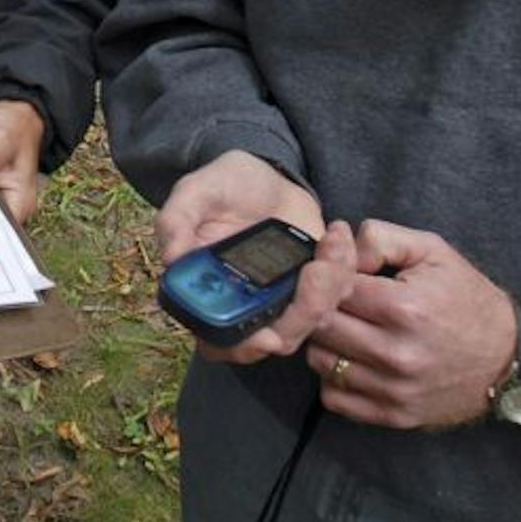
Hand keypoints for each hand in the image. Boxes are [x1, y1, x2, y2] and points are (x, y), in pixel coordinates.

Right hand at [155, 151, 355, 364]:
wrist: (262, 173)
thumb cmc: (222, 186)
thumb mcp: (194, 193)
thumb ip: (176, 221)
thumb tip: (171, 258)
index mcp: (211, 295)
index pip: (222, 343)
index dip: (244, 348)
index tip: (268, 338)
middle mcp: (250, 306)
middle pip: (281, 337)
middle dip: (306, 310)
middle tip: (317, 269)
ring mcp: (287, 296)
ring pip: (317, 317)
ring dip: (332, 283)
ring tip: (333, 238)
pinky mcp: (319, 282)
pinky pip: (341, 290)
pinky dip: (349, 265)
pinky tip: (342, 233)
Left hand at [302, 219, 517, 428]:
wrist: (509, 358)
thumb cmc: (466, 298)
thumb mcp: (431, 251)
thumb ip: (379, 238)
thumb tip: (337, 243)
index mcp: (403, 308)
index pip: (331, 287)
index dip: (328, 276)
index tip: (338, 274)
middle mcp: (396, 354)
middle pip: (318, 325)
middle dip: (320, 307)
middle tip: (338, 301)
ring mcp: (394, 390)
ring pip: (320, 361)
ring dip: (325, 342)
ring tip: (349, 329)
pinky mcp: (393, 415)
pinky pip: (334, 398)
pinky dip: (334, 379)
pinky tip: (354, 360)